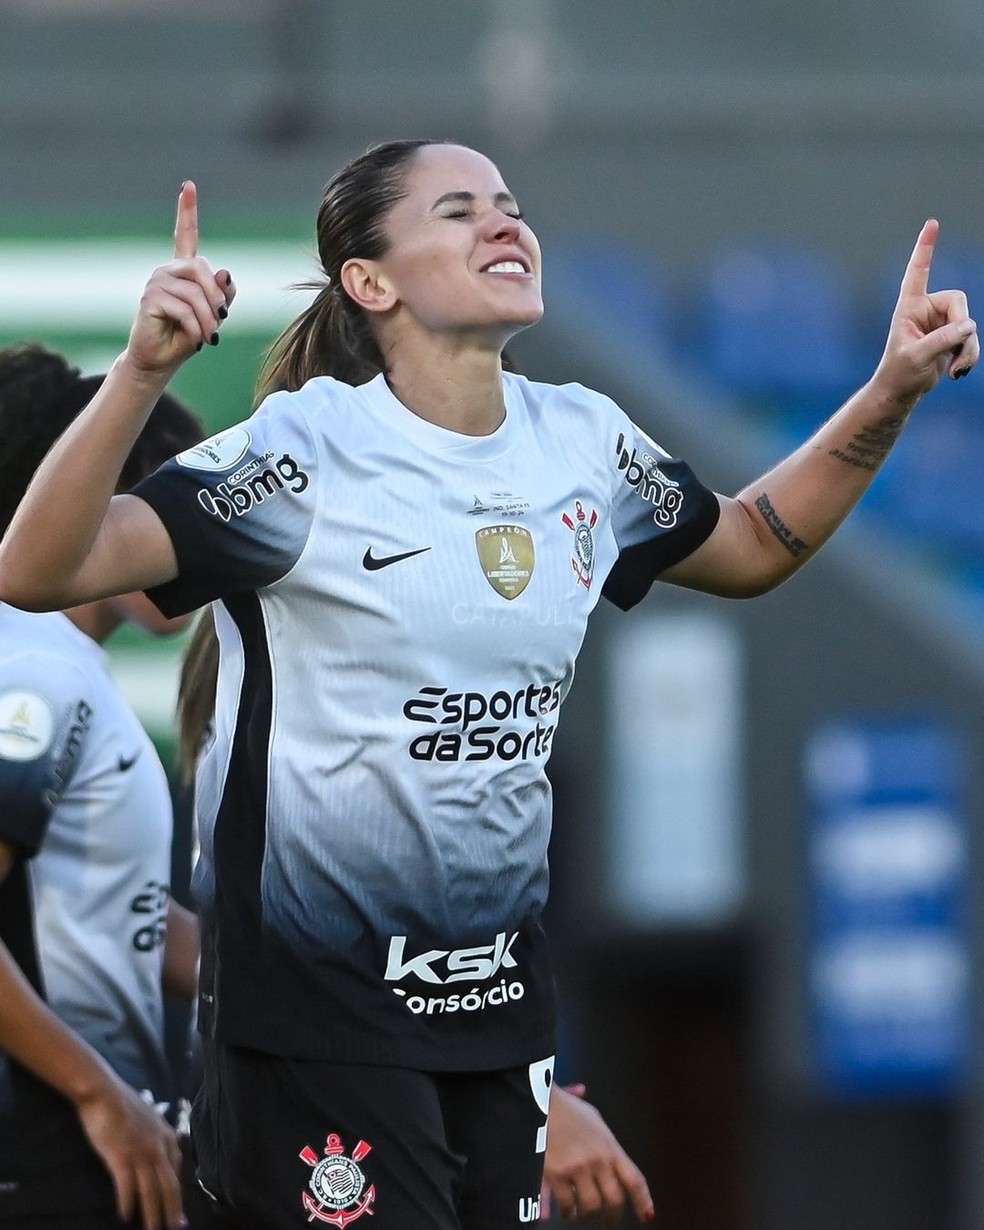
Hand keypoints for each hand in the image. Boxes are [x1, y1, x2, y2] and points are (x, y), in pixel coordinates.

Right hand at [75, 1070, 184, 1229]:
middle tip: (176, 1228)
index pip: (176, 1168)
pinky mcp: (121, 1158)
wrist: (104, 1092)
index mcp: (166, 1135)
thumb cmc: (122, 1102)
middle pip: (169, 1184)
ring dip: (152, 1214)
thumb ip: (156, 1131)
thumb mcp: (149, 1115)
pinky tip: (125, 1215)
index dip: (178, 1190)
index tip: (180, 1207)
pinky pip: (127, 1187)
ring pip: (151, 1191)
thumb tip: (163, 1141)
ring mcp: (141, 1153)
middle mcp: (158, 1146)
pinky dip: (127, 1203)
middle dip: (173, 1209)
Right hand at [123, 181, 234, 378]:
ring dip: (208, 319)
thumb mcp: (214, 316)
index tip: (188, 186)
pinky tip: (196, 340)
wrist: (160, 360)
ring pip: (195, 293)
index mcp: (183, 272)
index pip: (185, 236)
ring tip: (207, 337)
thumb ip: (224, 295)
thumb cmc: (187, 336)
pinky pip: (184, 308)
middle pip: (202, 270)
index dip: (187, 211)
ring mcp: (156, 282)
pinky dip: (196, 327)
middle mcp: (167, 271)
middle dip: (217, 299)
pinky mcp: (150, 299)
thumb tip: (225, 273)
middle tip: (220, 323)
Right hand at [542, 1084, 653, 1225]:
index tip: (646, 1217)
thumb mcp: (589, 1113)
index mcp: (611, 1147)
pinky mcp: (557, 1174)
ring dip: (585, 1215)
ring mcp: (578, 1168)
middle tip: (607, 1223)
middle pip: (614, 1200)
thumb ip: (595, 1122)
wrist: (539, 1101)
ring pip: (591, 1207)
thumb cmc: (564, 1107)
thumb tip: (583, 1093)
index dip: (643, 1201)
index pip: (634, 1180)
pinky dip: (565, 1211)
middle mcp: (598, 1160)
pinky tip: (563, 1211)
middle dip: (612, 1217)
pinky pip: (566, 1204)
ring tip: (579, 1215)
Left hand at [874, 218, 978, 403]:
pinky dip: (970, 356)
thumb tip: (969, 326)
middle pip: (959, 304)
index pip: (918, 272)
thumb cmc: (899, 373)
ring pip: (968, 324)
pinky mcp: (951, 336)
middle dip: (961, 330)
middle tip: (954, 354)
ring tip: (956, 371)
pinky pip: (971, 339)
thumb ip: (943, 340)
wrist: (901, 392)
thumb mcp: (918, 357)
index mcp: (909, 307)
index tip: (931, 224)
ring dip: (968, 349)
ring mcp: (940, 323)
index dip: (925, 248)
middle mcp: (926, 310)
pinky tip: (959, 372)